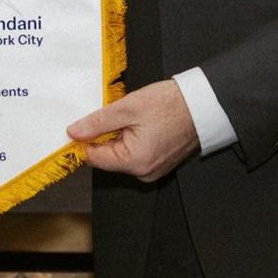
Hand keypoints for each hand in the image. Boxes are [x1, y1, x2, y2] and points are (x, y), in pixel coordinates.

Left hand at [67, 81, 199, 181]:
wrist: (203, 105)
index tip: (82, 123)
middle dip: (106, 135)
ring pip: (122, 154)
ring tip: (134, 117)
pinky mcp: (160, 163)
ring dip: (120, 136)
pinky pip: (137, 154)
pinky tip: (143, 123)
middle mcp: (144, 173)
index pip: (94, 158)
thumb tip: (73, 132)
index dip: (84, 139)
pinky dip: (134, 139)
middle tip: (117, 113)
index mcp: (134, 162)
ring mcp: (154, 169)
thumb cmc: (170, 105)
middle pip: (108, 157)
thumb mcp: (127, 108)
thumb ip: (97, 122)